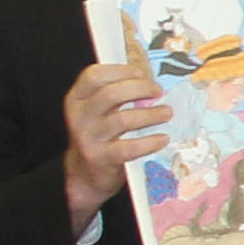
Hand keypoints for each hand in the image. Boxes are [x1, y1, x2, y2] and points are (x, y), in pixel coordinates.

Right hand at [60, 59, 165, 220]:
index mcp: (77, 99)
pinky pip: (129, 147)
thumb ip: (116, 95)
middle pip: (110, 94)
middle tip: (158, 92)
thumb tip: (151, 81)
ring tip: (166, 113)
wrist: (84, 174)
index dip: (121, 71)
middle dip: (140, 88)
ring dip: (150, 114)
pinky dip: (150, 142)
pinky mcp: (101, 158)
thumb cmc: (99, 136)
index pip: (94, 76)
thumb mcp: (98, 112)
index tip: (142, 73)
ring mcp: (88, 138)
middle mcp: (79, 117)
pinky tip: (162, 138)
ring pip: (122, 119)